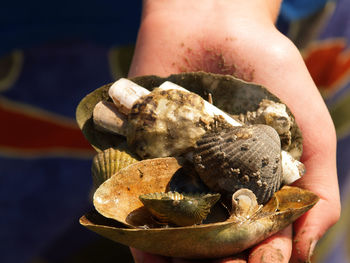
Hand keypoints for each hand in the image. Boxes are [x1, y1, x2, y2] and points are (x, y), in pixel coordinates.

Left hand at [128, 0, 339, 261]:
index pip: (259, 241)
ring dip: (182, 261)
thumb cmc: (268, 72)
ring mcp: (177, 180)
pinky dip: (143, 238)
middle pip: (216, 247)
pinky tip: (153, 251)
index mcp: (254, 189)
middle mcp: (215, 190)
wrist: (212, 25)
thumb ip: (317, 190)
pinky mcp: (142, 162)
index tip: (266, 260)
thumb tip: (307, 252)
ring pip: (176, 240)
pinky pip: (138, 210)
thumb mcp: (309, 130)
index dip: (265, 258)